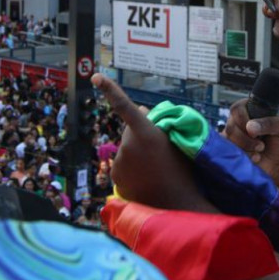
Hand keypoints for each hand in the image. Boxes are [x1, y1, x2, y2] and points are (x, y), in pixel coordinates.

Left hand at [90, 74, 214, 212]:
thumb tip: (141, 111)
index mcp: (146, 133)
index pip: (125, 106)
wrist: (177, 203)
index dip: (110, 89)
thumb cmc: (182, 169)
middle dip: (138, 136)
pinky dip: (131, 168)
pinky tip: (146, 177)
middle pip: (130, 132)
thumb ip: (157, 124)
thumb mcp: (175, 141)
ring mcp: (120, 163)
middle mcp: (128, 146)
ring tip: (155, 169)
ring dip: (135, 154)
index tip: (96, 76)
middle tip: (158, 152)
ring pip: (126, 150)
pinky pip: (123, 165)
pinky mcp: (116, 178)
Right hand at [224, 97, 278, 179]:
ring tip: (259, 151)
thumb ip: (269, 123)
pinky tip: (255, 157)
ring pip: (228, 139)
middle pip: (231, 126)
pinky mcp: (231, 148)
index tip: (255, 132)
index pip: (237, 109)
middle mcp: (237, 120)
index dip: (243, 121)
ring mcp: (233, 134)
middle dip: (246, 139)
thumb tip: (250, 127)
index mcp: (249, 108)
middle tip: (261, 145)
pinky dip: (243, 155)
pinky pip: (229, 151)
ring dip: (246, 147)